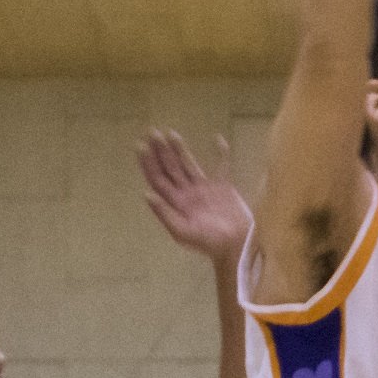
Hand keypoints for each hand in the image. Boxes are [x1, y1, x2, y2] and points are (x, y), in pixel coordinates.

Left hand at [139, 129, 251, 265]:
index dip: (149, 163)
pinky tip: (218, 139)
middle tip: (152, 132)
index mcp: (176, 203)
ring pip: (188, 164)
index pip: (158, 179)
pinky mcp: (222, 187)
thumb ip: (165, 214)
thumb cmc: (209, 242)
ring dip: (180, 149)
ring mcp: (204, 188)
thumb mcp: (183, 232)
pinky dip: (221, 154)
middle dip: (161, 151)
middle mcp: (186, 193)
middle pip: (170, 168)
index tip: (141, 146)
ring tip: (170, 133)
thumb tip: (147, 193)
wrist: (236, 245)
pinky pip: (221, 167)